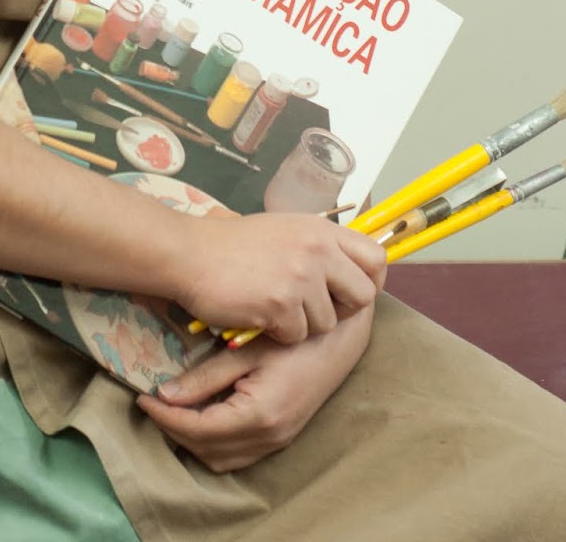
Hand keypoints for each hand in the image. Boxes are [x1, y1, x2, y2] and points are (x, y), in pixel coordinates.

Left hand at [137, 305, 374, 472]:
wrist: (340, 337)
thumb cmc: (294, 334)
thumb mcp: (246, 348)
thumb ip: (206, 375)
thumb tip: (165, 395)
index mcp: (259, 414)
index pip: (198, 429)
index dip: (165, 417)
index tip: (142, 397)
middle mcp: (269, 436)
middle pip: (206, 449)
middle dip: (174, 430)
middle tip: (151, 402)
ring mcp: (278, 440)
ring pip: (221, 458)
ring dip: (193, 440)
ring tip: (171, 410)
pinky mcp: (282, 435)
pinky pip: (238, 454)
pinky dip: (213, 442)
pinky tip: (202, 413)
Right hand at [175, 213, 384, 344]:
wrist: (190, 253)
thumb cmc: (232, 244)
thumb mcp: (284, 230)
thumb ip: (316, 246)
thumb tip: (346, 267)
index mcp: (320, 229)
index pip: (375, 257)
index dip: (370, 280)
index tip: (350, 291)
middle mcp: (317, 249)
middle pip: (363, 296)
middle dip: (341, 310)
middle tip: (312, 309)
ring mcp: (301, 276)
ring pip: (328, 323)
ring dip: (303, 324)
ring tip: (274, 307)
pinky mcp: (281, 303)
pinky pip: (297, 335)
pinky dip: (278, 333)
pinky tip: (258, 314)